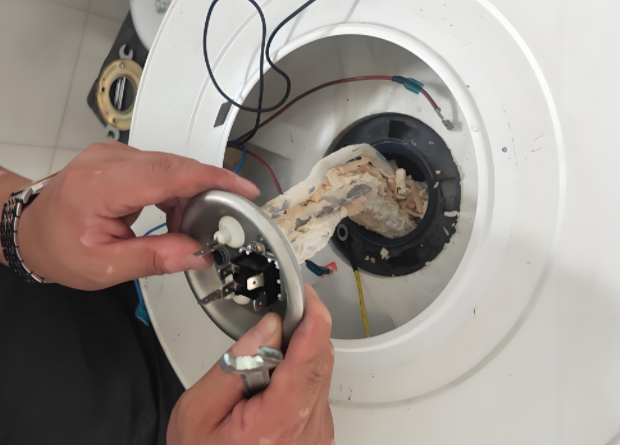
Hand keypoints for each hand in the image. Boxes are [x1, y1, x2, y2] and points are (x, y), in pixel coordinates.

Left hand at [16, 141, 259, 289]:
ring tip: (187, 228)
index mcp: (101, 185)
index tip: (244, 190)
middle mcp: (109, 160)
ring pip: (173, 166)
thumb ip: (154, 258)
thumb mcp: (104, 267)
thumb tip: (198, 253)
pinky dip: (177, 192)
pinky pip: (163, 168)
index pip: (168, 174)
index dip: (212, 180)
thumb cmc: (58, 247)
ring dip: (191, 196)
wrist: (29, 229)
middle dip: (208, 193)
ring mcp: (114, 155)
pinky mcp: (121, 158)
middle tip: (225, 222)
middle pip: (177, 166)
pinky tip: (173, 215)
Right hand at [168, 284, 334, 444]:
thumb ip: (235, 364)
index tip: (307, 297)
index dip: (313, 320)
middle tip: (270, 328)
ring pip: (319, 374)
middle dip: (299, 334)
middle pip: (319, 362)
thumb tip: (268, 327)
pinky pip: (316, 392)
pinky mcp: (319, 435)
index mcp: (278, 423)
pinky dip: (297, 379)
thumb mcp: (198, 412)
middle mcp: (308, 430)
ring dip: (295, 359)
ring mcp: (318, 435)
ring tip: (257, 375)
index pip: (310, 359)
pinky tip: (268, 391)